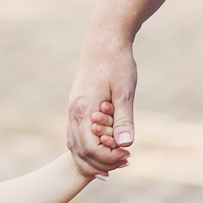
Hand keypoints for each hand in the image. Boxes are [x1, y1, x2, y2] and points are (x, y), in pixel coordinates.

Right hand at [67, 27, 133, 176]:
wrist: (104, 40)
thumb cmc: (117, 63)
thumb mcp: (125, 92)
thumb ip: (124, 119)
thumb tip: (126, 144)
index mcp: (84, 109)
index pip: (90, 147)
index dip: (108, 158)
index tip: (128, 154)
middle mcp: (73, 111)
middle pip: (79, 150)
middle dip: (101, 162)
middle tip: (125, 161)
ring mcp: (73, 108)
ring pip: (75, 143)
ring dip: (94, 156)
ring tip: (117, 159)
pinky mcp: (77, 105)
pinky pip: (77, 133)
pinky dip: (89, 145)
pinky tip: (107, 145)